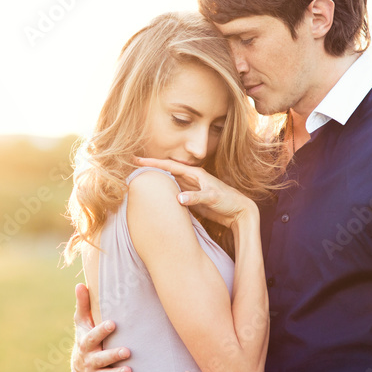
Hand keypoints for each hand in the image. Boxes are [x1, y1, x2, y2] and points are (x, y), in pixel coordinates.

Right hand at [71, 283, 131, 371]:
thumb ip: (84, 304)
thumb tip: (81, 284)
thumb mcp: (82, 321)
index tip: (113, 323)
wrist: (81, 365)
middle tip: (127, 351)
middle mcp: (89, 360)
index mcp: (85, 343)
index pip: (92, 337)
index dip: (101, 331)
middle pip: (100, 359)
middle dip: (113, 356)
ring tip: (130, 371)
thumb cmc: (86, 336)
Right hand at [134, 157, 255, 228]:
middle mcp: (191, 179)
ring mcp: (190, 188)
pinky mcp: (191, 198)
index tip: (136, 160)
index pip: (169, 166)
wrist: (239, 211)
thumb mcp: (212, 198)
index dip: (153, 163)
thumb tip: (178, 198)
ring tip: (139, 179)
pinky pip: (173, 193)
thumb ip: (196, 198)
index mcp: (195, 173)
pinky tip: (155, 195)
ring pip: (169, 182)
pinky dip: (163, 192)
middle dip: (150, 168)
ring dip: (155, 180)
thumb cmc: (229, 201)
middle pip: (166, 171)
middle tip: (131, 166)